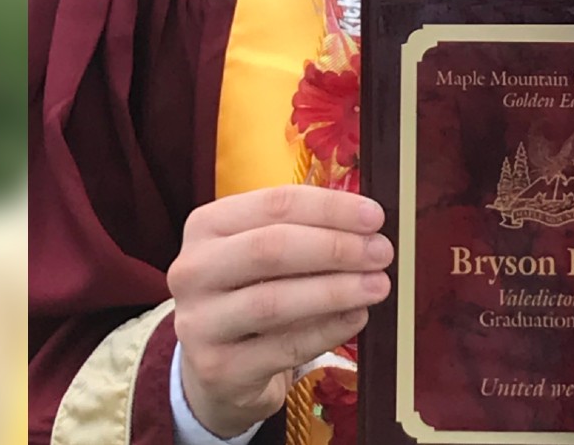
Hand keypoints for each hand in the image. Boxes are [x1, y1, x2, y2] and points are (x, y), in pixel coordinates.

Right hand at [168, 185, 391, 437]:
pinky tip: (356, 317)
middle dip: (335, 248)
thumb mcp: (260, 252)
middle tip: (381, 252)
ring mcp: (199, 323)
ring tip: (378, 286)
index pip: (274, 204)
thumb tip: (368, 223)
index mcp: (205, 226)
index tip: (376, 217)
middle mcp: (192, 271)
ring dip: (336, 290)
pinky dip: (327, 330)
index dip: (330, 208)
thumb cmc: (250, 293)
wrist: (215, 369)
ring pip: (274, 300)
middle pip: (271, 248)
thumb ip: (304, 231)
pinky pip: (283, 347)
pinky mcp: (218, 369)